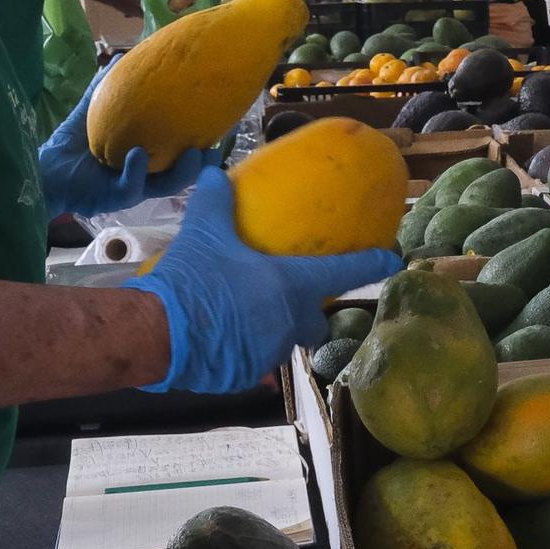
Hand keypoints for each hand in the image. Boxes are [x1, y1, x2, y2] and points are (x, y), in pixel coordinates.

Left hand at [37, 65, 211, 217]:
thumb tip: (121, 54)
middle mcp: (145, 176)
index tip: (218, 126)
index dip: (199, 142)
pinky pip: (132, 187)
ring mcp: (132, 188)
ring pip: (166, 186)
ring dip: (181, 171)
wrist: (45, 170)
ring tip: (192, 152)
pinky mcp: (113, 198)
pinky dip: (137, 170)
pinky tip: (138, 154)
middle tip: (216, 145)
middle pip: (182, 173)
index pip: (179, 153)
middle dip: (202, 163)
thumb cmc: (70, 144)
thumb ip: (107, 86)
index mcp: (146, 158)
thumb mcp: (93, 111)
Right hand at [123, 168, 403, 391]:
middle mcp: (288, 322)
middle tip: (292, 300)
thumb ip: (215, 202)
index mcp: (291, 286)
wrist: (156, 335)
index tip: (393, 260)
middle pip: (315, 322)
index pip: (344, 272)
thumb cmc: (192, 281)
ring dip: (270, 330)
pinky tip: (218, 337)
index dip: (372, 265)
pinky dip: (241, 350)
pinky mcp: (244, 375)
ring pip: (281, 342)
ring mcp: (268, 352)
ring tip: (243, 316)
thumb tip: (214, 174)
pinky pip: (251, 361)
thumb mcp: (203, 234)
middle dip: (311, 314)